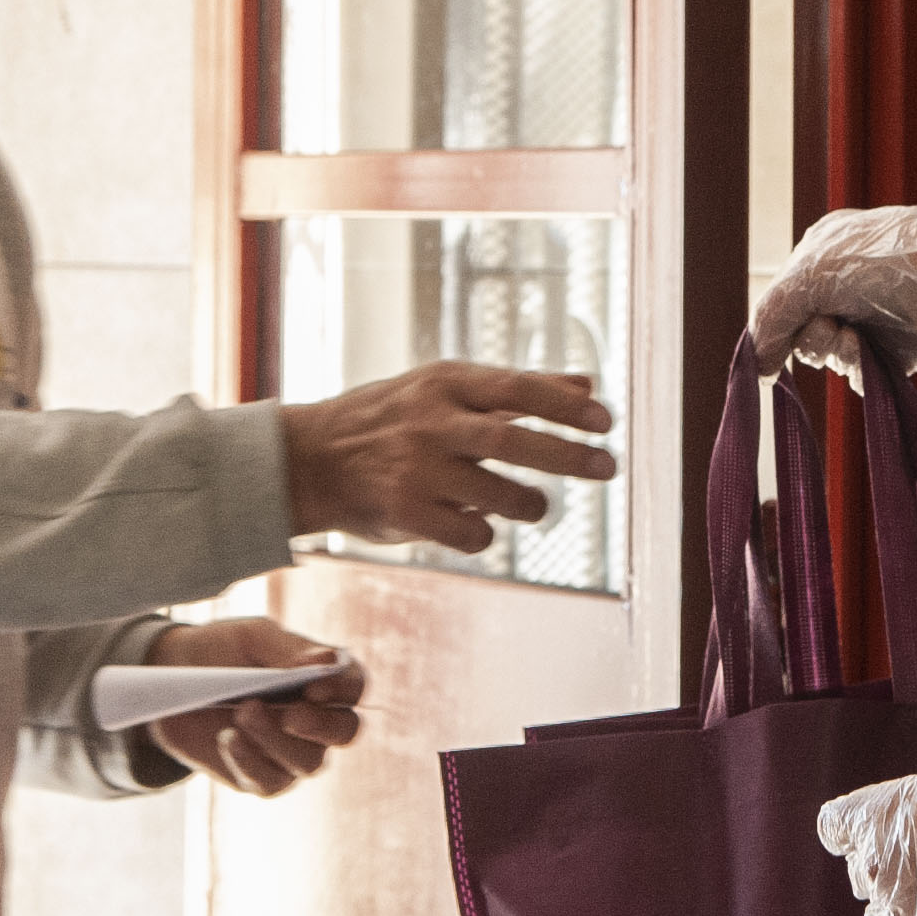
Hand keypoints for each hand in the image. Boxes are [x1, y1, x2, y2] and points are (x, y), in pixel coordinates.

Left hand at [143, 616, 363, 797]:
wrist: (173, 679)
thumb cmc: (222, 651)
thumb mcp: (250, 638)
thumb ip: (287, 650)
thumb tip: (327, 661)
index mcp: (323, 678)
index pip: (353, 687)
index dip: (342, 689)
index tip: (314, 685)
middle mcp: (317, 720)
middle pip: (345, 731)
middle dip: (322, 726)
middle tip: (292, 716)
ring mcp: (292, 753)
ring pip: (309, 762)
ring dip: (276, 739)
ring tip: (242, 713)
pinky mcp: (261, 777)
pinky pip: (269, 781)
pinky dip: (249, 760)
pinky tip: (227, 738)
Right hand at [281, 362, 616, 554]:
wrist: (309, 460)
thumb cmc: (391, 420)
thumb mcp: (446, 388)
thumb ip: (518, 389)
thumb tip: (589, 385)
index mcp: (445, 383)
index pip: (518, 387)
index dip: (565, 405)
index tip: (606, 421)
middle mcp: (430, 422)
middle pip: (513, 439)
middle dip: (568, 455)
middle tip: (607, 467)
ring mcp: (415, 469)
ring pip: (499, 494)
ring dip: (530, 503)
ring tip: (535, 505)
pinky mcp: (404, 512)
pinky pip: (471, 533)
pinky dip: (485, 533)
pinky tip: (477, 524)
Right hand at [751, 207, 916, 387]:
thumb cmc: (898, 266)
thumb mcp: (819, 275)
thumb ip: (775, 312)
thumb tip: (754, 361)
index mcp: (826, 249)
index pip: (781, 299)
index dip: (776, 329)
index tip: (770, 359)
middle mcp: (850, 279)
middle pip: (805, 330)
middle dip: (814, 340)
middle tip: (837, 332)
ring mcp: (879, 314)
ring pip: (835, 355)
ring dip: (841, 356)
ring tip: (862, 344)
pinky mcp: (906, 346)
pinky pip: (868, 373)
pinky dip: (868, 373)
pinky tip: (883, 362)